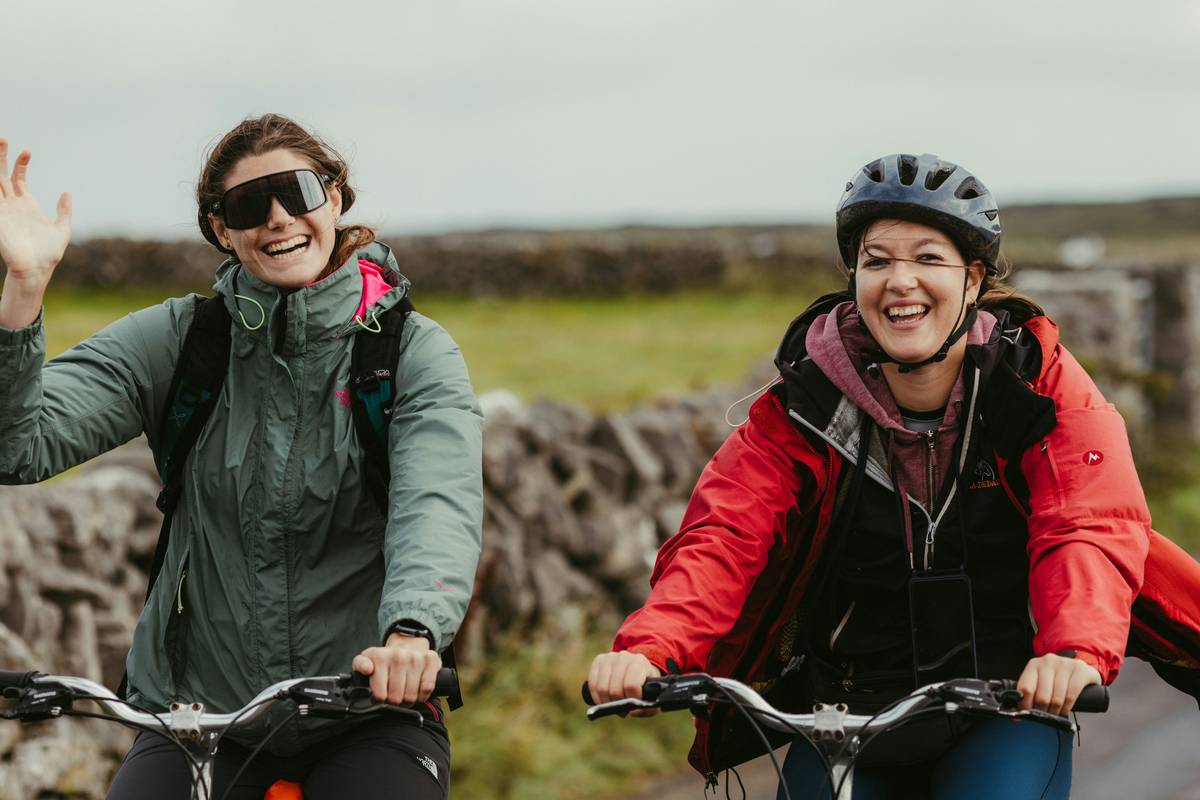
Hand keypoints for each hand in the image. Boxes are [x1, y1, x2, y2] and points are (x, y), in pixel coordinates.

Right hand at [0, 139, 71, 288]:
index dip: (21, 163)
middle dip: (0, 156)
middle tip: (2, 138)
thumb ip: (64, 211)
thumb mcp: (62, 229)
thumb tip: (67, 192)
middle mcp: (11, 204)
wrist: (37, 270)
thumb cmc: (48, 253)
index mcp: (26, 204)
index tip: (28, 151)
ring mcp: (2, 210)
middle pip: (1, 174)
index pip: (18, 177)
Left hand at [352, 632, 441, 705]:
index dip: (379, 700)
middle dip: (394, 701)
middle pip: (395, 698)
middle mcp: (398, 655)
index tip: (380, 695)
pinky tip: (416, 690)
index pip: (379, 694)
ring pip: (411, 696)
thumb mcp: (366, 660)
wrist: (406, 646)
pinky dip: (422, 695)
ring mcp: (415, 657)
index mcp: (380, 656)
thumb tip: (367, 669)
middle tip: (393, 695)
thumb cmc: (385, 660)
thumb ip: (360, 665)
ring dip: (408, 700)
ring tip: (404, 692)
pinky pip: (427, 688)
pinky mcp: (430, 660)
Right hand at [587, 650, 662, 716]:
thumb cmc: (645, 685)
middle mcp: (624, 657)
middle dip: (618, 704)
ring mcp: (609, 657)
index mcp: (640, 662)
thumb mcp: (653, 696)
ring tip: (614, 705)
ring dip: (607, 703)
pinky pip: (592, 684)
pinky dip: (597, 697)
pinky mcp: (599, 660)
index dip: (631, 700)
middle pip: (615, 689)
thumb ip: (648, 708)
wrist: (637, 668)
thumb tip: (632, 712)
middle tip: (623, 709)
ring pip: (602, 688)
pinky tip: (604, 700)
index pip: (631, 685)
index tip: (634, 706)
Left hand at [1016, 652, 1101, 715]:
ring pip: (1057, 699)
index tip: (1026, 714)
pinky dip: (1067, 708)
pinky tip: (1065, 709)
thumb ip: (1029, 694)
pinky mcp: (1080, 670)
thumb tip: (1015, 714)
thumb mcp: (1040, 681)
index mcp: (1034, 665)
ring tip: (1055, 713)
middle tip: (1044, 715)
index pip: (1025, 688)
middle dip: (1042, 711)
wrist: (1080, 668)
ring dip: (1055, 711)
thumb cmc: (1057, 678)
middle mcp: (1048, 662)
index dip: (1025, 705)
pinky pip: (1071, 696)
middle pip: (1042, 697)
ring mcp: (1064, 665)